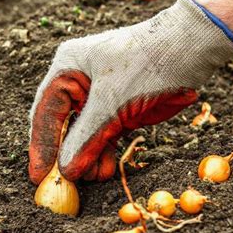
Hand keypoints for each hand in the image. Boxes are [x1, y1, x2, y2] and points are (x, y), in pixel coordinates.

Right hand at [29, 0, 232, 183]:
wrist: (192, 49)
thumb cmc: (149, 65)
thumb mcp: (113, 103)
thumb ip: (86, 138)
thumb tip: (65, 171)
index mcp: (67, 69)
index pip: (46, 113)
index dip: (41, 146)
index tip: (39, 177)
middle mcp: (77, 82)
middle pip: (61, 126)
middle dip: (65, 154)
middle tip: (65, 183)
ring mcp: (97, 97)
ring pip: (81, 135)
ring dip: (85, 158)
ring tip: (92, 176)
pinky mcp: (116, 110)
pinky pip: (101, 136)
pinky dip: (102, 154)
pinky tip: (104, 169)